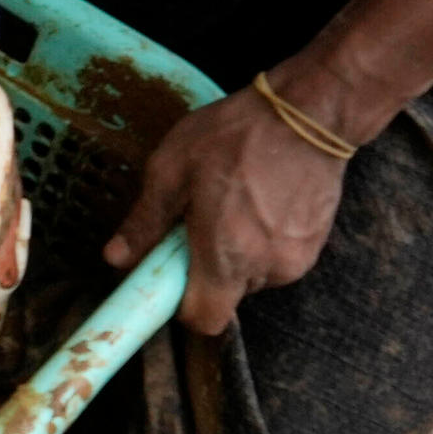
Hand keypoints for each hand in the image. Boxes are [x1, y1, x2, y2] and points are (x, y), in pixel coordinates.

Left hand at [104, 86, 351, 335]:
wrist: (310, 113)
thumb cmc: (236, 135)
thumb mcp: (171, 170)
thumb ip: (145, 222)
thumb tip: (116, 258)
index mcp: (227, 256)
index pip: (204, 320)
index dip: (181, 306)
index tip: (169, 274)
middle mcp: (267, 269)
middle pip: (225, 294)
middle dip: (206, 267)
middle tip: (198, 219)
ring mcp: (298, 260)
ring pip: (251, 275)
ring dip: (235, 252)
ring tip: (232, 201)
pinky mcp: (316, 245)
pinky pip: (276, 258)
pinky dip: (261, 240)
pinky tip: (259, 200)